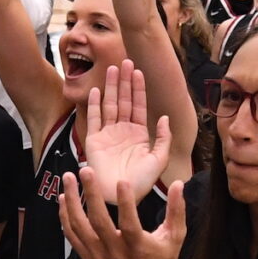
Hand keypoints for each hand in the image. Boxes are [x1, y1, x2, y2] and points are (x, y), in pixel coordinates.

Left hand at [61, 148, 183, 258]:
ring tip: (69, 179)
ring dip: (72, 202)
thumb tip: (178, 184)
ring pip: (80, 227)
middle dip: (91, 194)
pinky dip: (65, 218)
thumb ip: (177, 210)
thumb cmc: (163, 258)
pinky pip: (73, 237)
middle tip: (86, 171)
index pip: (129, 224)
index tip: (121, 181)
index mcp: (138, 247)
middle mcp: (116, 252)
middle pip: (98, 222)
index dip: (125, 203)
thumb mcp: (176, 236)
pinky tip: (64, 199)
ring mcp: (99, 257)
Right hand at [79, 63, 170, 200]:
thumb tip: (164, 117)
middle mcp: (122, 131)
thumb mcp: (159, 160)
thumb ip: (163, 138)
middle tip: (125, 62)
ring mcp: (107, 134)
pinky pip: (94, 118)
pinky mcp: (93, 140)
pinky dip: (95, 104)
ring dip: (111, 87)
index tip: (138, 72)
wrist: (120, 196)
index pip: (138, 106)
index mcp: (139, 135)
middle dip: (125, 81)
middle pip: (123, 100)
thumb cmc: (141, 182)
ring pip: (109, 104)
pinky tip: (97, 90)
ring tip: (113, 69)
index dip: (138, 89)